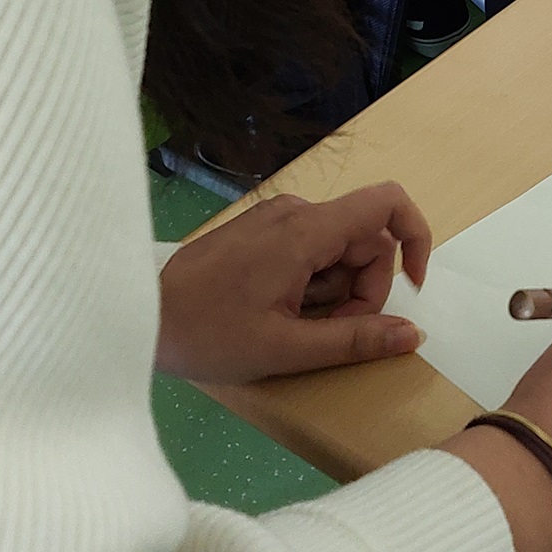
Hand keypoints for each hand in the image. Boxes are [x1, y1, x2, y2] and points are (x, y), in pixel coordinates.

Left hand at [155, 185, 430, 381]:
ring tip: (294, 328)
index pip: (387, 203)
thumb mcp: (286, 348)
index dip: (416, 239)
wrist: (135, 315)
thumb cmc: (206, 333)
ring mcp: (275, 219)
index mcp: (304, 229)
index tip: (413, 288)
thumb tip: (412, 334)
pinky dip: (312, 285)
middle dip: (364, 290)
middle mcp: (294, 211)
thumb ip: (354, 340)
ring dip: (335, 293)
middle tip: (330, 333)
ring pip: (337, 249)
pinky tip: (279, 314)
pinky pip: (309, 251)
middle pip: (365, 238)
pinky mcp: (259, 232)